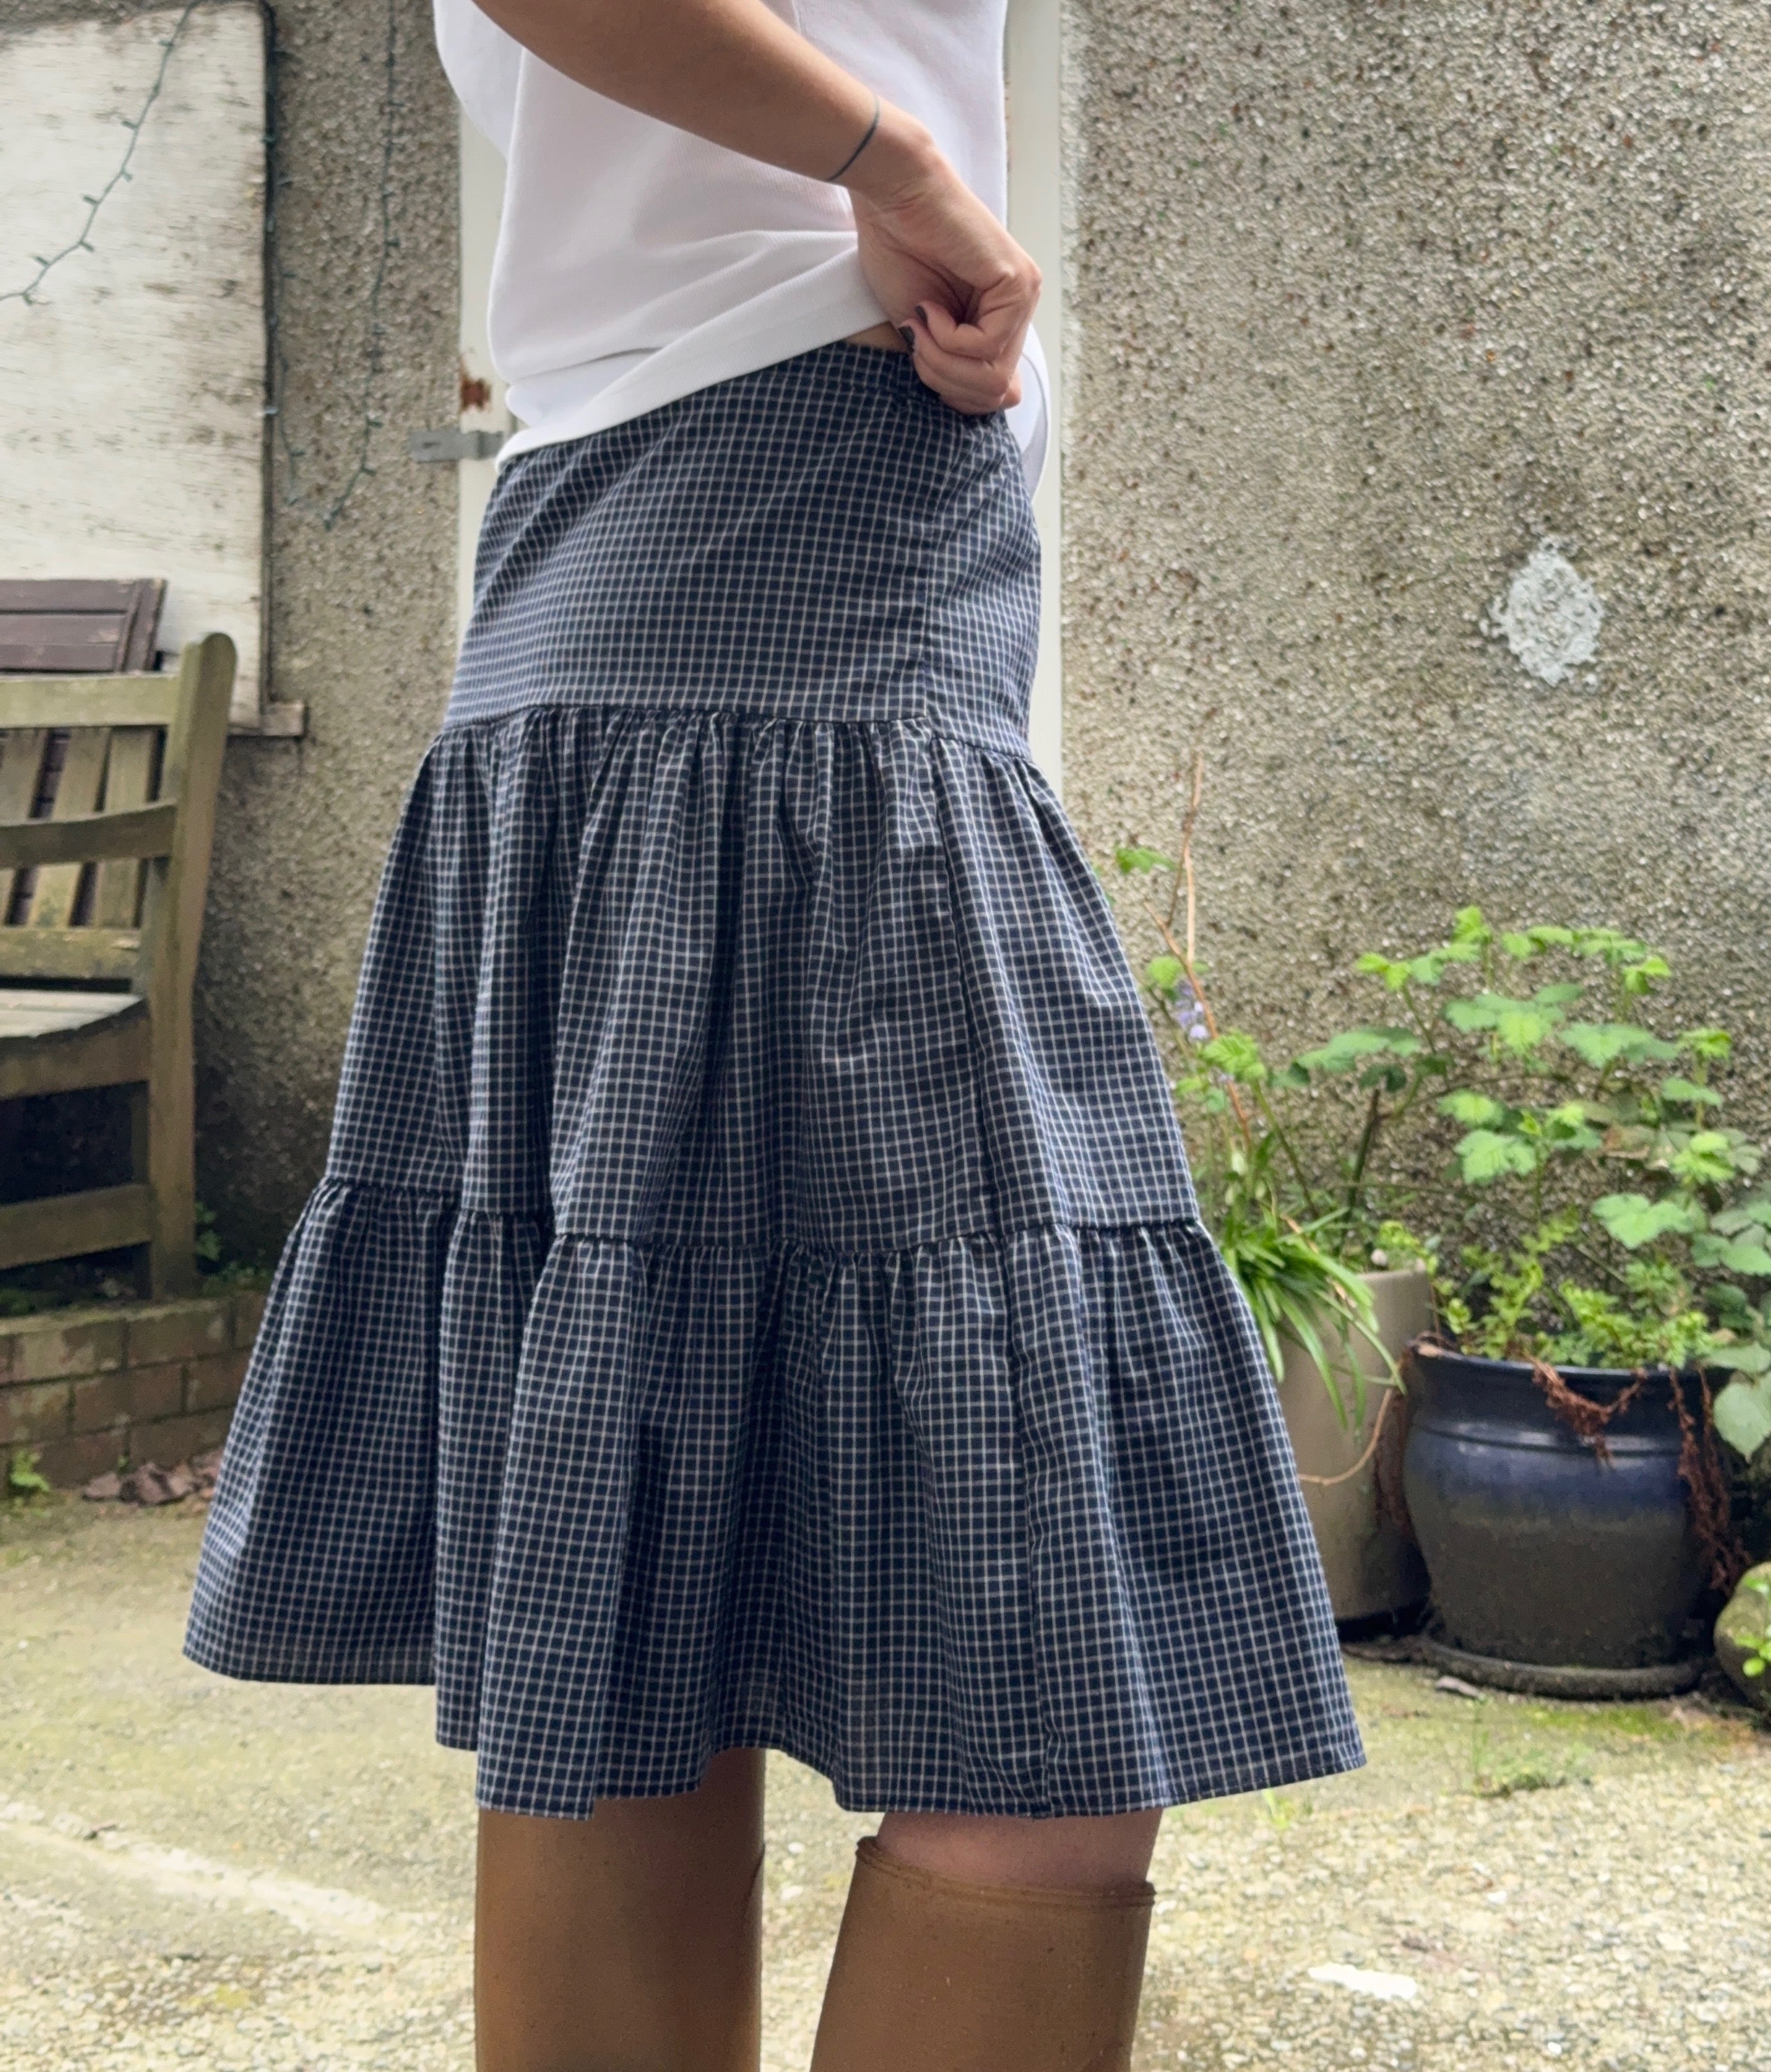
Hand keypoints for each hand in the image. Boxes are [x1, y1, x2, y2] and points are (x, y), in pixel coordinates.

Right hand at [845, 111, 1039, 415]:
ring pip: (992, 378)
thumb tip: (997, 401)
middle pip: (994, 393)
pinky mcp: (1019, 283)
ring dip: (943, 361)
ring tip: (922, 322)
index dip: (951, 392)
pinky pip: (987, 347)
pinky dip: (949, 339)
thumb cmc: (898, 252)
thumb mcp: (925, 333)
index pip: (994, 394)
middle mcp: (1019, 309)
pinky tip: (932, 307)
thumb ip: (957, 368)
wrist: (893, 197)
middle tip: (917, 340)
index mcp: (999, 320)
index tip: (919, 354)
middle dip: (944, 379)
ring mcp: (1024, 296)